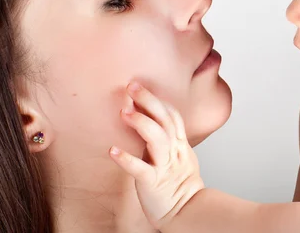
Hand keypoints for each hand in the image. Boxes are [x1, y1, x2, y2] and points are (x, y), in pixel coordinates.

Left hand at [110, 82, 204, 228]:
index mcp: (180, 145)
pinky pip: (141, 170)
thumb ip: (168, 140)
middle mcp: (174, 151)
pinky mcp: (154, 183)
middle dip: (149, 101)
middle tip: (132, 86)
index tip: (141, 87)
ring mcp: (165, 166)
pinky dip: (127, 160)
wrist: (187, 212)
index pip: (172, 116)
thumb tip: (153, 124)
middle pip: (165, 120)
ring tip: (124, 111)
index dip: (158, 100)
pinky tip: (112, 151)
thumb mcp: (179, 157)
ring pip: (157, 140)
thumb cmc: (180, 186)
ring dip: (141, 123)